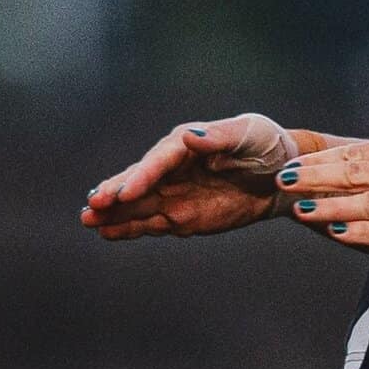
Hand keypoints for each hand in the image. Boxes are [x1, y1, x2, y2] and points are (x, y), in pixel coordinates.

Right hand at [81, 114, 298, 240]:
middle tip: (92, 205)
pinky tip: (108, 233)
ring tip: (88, 220)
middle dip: (115, 194)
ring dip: (113, 214)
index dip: (141, 177)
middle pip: (139, 182)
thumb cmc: (263, 144)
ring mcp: (173, 194)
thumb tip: (190, 137)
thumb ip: (219, 138)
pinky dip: (130, 229)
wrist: (280, 174)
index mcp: (185, 145)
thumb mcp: (248, 135)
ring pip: (138, 206)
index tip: (124, 192)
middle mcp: (171, 169)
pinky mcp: (180, 216)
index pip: (159, 162)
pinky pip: (151, 224)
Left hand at [274, 131, 368, 250]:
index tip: (293, 163)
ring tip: (299, 208)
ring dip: (329, 206)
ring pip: (366, 203)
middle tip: (281, 180)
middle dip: (314, 179)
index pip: (356, 154)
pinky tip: (339, 232)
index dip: (321, 160)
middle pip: (353, 175)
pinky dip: (363, 232)